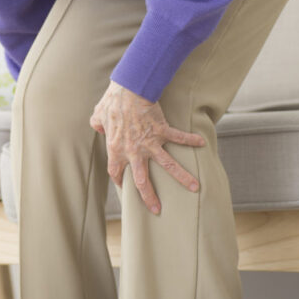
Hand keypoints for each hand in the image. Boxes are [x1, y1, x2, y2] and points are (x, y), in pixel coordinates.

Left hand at [89, 80, 206, 214]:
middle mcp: (134, 151)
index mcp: (116, 149)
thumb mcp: (98, 114)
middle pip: (142, 181)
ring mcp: (150, 142)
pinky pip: (178, 137)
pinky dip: (190, 140)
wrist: (128, 89)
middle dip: (149, 197)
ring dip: (182, 177)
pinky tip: (201, 143)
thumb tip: (97, 127)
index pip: (116, 172)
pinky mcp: (162, 130)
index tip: (125, 186)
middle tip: (157, 209)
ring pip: (168, 166)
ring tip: (195, 188)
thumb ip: (97, 124)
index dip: (119, 180)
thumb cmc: (112, 101)